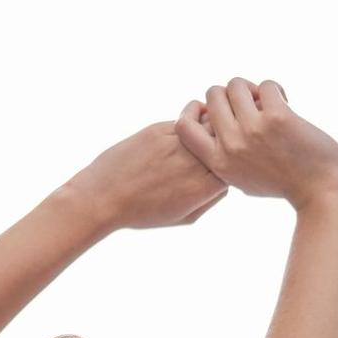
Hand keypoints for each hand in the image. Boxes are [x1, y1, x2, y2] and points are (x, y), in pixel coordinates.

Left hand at [63, 122, 227, 230]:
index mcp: (202, 188)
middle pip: (225, 141)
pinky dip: (189, 123)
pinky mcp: (159, 129)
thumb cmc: (142, 212)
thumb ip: (210, 199)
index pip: (235, 166)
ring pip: (207, 125)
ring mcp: (176, 143)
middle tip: (223, 140)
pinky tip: (183, 131)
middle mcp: (193, 163)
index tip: (227, 163)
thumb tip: (226, 181)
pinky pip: (185, 120)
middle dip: (226, 139)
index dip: (234, 163)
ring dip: (210, 127)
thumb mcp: (183, 217)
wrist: (103, 197)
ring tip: (205, 133)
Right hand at [176, 78, 337, 210]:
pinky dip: (276, 90)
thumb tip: (212, 123)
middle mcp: (231, 146)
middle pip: (213, 95)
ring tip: (268, 102)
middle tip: (251, 105)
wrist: (321, 190)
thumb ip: (224, 157)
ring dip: (252, 88)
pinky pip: (267, 85)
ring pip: (236, 84)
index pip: (183, 127)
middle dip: (231, 93)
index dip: (196, 110)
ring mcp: (253, 130)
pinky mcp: (277, 118)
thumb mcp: (242, 179)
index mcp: (218, 162)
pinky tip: (286, 102)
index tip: (216, 111)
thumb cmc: (283, 184)